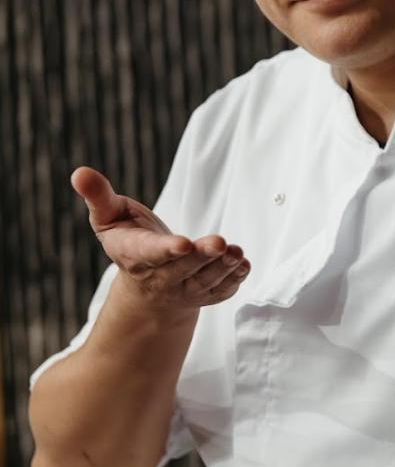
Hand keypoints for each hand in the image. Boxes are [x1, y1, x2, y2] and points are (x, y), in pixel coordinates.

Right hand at [72, 166, 250, 308]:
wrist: (145, 283)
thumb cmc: (128, 239)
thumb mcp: (109, 216)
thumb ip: (98, 196)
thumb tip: (79, 172)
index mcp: (136, 256)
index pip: (151, 254)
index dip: (166, 250)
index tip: (182, 244)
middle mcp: (161, 277)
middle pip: (183, 269)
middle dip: (202, 257)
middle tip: (219, 243)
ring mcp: (184, 290)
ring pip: (205, 282)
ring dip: (222, 269)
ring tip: (236, 253)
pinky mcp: (205, 294)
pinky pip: (220, 291)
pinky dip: (233, 280)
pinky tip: (242, 265)